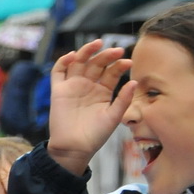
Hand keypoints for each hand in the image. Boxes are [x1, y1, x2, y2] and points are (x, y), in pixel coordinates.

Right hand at [46, 39, 134, 177]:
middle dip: (106, 55)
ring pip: (79, 62)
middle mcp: (88, 86)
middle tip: (116, 51)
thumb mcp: (114, 117)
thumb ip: (123, 99)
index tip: (128, 62)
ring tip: (98, 44)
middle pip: (96, 64)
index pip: (112, 72)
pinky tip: (73, 55)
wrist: (74, 149)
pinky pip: (58, 71)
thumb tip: (134, 81)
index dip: (119, 65)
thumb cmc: (95, 136)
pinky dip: (64, 61)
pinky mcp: (59, 90)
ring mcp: (73, 86)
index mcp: (103, 91)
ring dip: (87, 51)